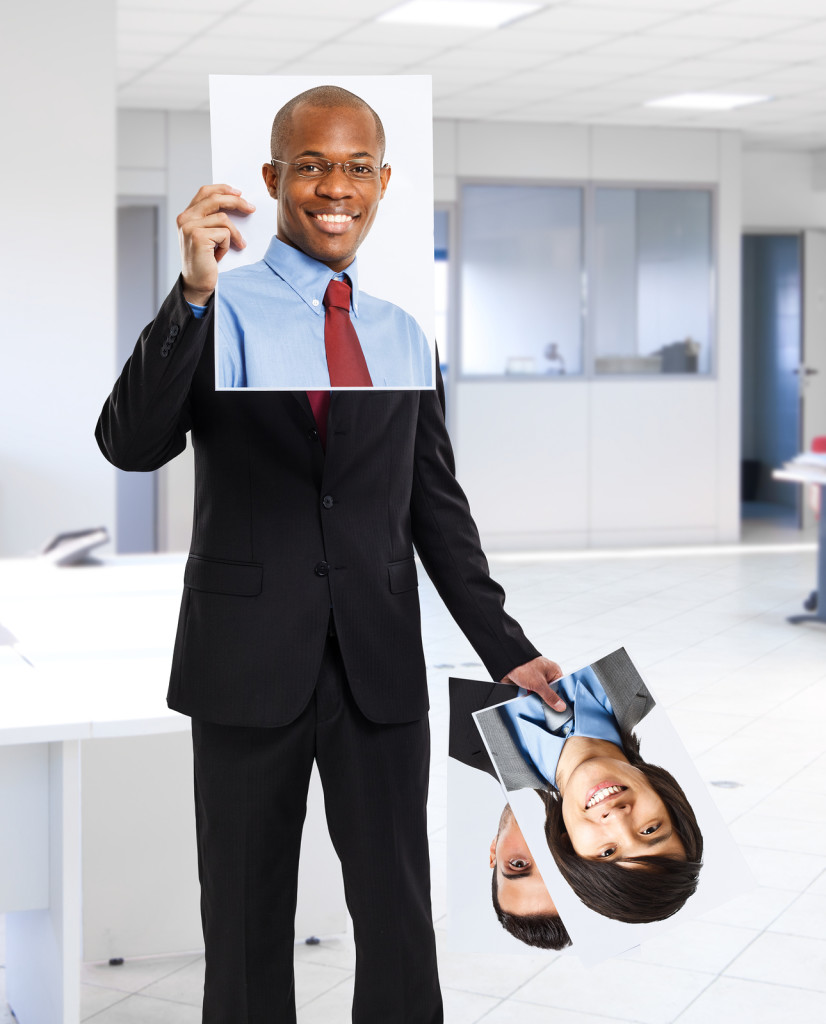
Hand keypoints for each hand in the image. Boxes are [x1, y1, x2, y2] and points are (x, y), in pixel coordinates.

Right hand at [177, 185, 255, 304]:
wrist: (197, 284)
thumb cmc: (205, 262)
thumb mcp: (208, 236)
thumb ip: (212, 219)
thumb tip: (236, 202)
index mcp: (186, 215)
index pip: (205, 192)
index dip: (223, 189)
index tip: (239, 193)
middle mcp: (184, 218)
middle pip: (215, 199)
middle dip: (237, 202)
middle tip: (251, 209)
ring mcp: (189, 227)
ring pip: (223, 219)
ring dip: (233, 235)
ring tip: (233, 246)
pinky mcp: (197, 236)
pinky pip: (224, 233)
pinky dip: (227, 245)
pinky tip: (219, 256)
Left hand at [501, 656, 565, 710]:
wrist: (505, 663)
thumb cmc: (524, 666)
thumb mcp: (539, 683)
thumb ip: (550, 696)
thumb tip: (561, 706)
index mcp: (553, 671)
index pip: (562, 687)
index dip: (562, 698)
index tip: (561, 708)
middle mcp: (546, 675)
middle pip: (551, 693)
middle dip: (548, 700)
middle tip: (549, 709)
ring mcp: (537, 680)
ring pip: (541, 695)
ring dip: (539, 700)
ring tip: (539, 705)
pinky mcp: (528, 684)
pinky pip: (533, 695)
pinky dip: (531, 698)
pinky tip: (531, 702)